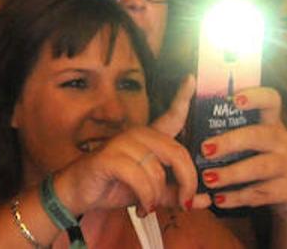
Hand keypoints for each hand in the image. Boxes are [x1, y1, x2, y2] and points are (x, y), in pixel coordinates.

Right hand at [52, 76, 204, 216]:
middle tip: (184, 202)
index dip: (182, 98)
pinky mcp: (109, 158)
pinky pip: (140, 178)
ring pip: (157, 170)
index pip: (170, 116)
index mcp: (149, 139)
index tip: (191, 78)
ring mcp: (122, 144)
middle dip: (187, 182)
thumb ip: (176, 193)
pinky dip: (146, 197)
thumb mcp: (152, 192)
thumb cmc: (116, 186)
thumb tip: (206, 200)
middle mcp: (137, 135)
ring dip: (158, 196)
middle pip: (177, 152)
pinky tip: (142, 207)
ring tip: (150, 206)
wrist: (80, 192)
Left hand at [198, 86, 286, 218]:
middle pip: (259, 135)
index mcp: (270, 120)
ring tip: (208, 179)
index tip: (233, 99)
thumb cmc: (256, 153)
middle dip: (230, 142)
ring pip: (260, 167)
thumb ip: (222, 118)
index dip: (255, 96)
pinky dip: (237, 197)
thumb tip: (189, 84)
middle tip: (205, 149)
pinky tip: (219, 199)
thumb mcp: (247, 134)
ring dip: (231, 173)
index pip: (271, 99)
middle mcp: (282, 139)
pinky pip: (260, 193)